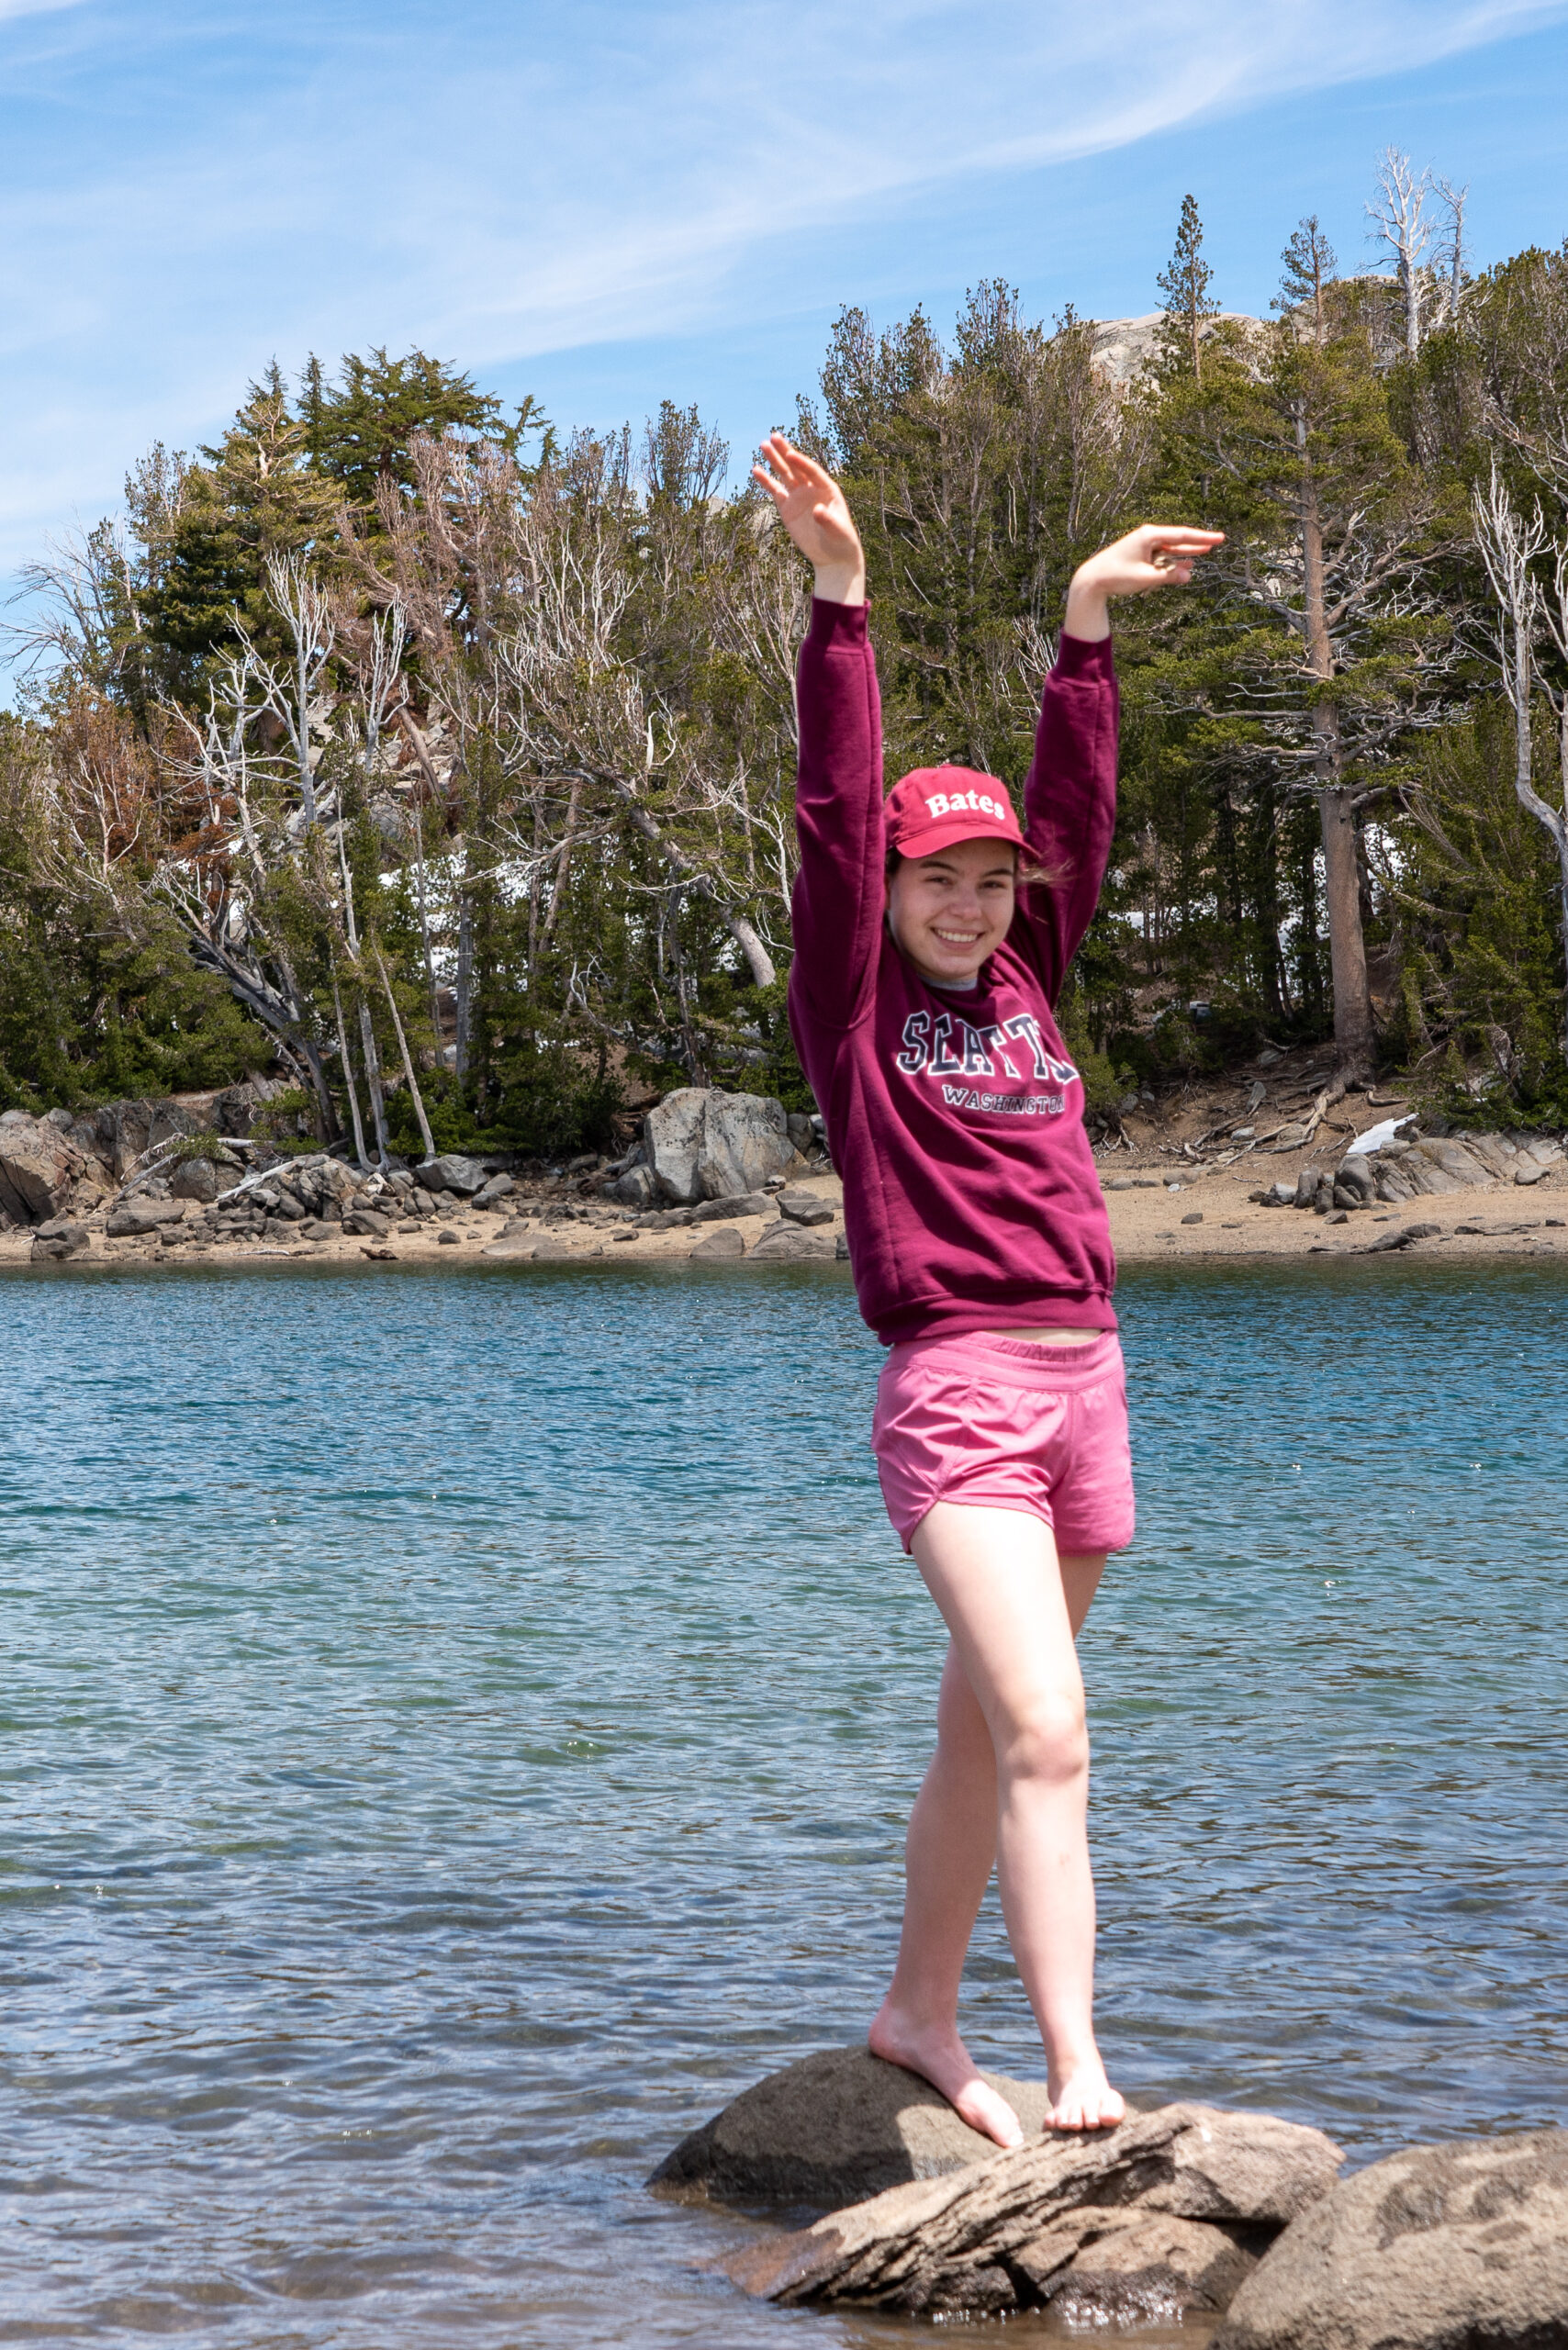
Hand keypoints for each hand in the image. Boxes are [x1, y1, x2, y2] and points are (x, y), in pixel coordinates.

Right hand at [751, 433, 865, 604]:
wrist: (833, 556)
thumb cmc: (841, 541)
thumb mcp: (838, 531)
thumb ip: (828, 520)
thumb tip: (817, 511)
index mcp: (827, 489)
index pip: (812, 471)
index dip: (801, 463)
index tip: (790, 454)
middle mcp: (812, 488)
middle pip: (797, 467)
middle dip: (785, 452)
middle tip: (774, 436)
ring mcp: (799, 497)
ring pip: (785, 474)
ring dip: (774, 460)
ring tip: (763, 445)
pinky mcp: (787, 507)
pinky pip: (775, 491)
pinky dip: (766, 481)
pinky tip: (756, 470)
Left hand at [1063, 523, 1224, 641]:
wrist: (1092, 580)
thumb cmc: (1116, 576)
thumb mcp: (1145, 577)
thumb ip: (1168, 576)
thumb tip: (1189, 575)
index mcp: (1149, 536)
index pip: (1181, 535)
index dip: (1202, 537)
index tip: (1219, 538)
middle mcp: (1148, 538)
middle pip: (1178, 539)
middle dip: (1198, 542)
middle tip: (1218, 541)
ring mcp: (1144, 547)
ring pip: (1171, 549)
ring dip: (1187, 552)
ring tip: (1206, 552)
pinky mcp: (1140, 556)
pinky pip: (1162, 557)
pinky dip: (1173, 561)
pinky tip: (1186, 563)